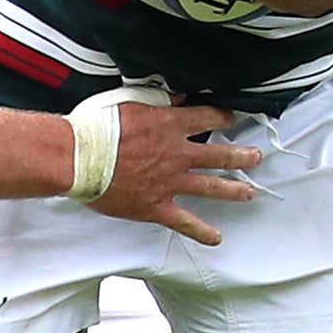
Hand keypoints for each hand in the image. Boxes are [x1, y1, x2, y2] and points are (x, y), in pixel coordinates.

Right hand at [96, 102, 261, 244]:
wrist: (76, 157)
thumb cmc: (95, 127)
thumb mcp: (128, 100)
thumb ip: (158, 100)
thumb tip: (178, 96)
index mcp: (170, 125)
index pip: (207, 118)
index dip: (223, 117)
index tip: (232, 118)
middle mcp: (176, 154)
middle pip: (219, 155)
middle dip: (241, 156)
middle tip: (256, 157)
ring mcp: (169, 182)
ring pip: (210, 186)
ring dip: (233, 189)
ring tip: (249, 191)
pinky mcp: (156, 206)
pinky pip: (185, 221)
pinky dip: (202, 230)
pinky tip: (217, 237)